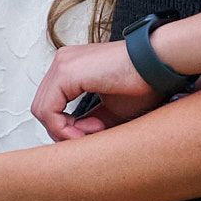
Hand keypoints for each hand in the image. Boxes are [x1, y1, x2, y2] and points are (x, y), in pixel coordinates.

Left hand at [31, 41, 157, 141]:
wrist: (158, 64)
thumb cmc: (142, 81)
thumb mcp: (110, 110)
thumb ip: (88, 122)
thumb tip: (73, 138)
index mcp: (71, 67)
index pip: (52, 105)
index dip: (67, 127)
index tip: (94, 132)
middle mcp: (62, 62)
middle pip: (43, 108)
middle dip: (64, 131)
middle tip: (92, 135)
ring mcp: (62, 64)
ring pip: (42, 111)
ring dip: (65, 131)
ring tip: (94, 131)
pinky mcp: (66, 72)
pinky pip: (48, 111)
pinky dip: (63, 128)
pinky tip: (88, 130)